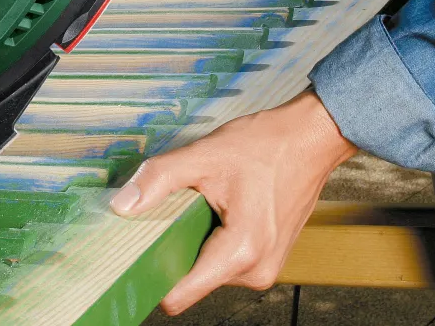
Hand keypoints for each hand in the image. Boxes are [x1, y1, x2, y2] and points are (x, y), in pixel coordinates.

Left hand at [110, 91, 355, 314]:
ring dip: (196, 241)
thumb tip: (122, 205)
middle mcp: (255, 270)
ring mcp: (265, 267)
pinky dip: (214, 239)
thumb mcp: (203, 155)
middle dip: (176, 249)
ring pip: (208, 270)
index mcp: (240, 252)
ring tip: (204, 203)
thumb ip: (158, 180)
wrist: (312, 137)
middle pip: (192, 281)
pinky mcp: (268, 258)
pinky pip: (225, 260)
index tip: (135, 253)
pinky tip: (219, 207)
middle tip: (176, 209)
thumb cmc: (267, 145)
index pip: (180, 296)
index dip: (152, 277)